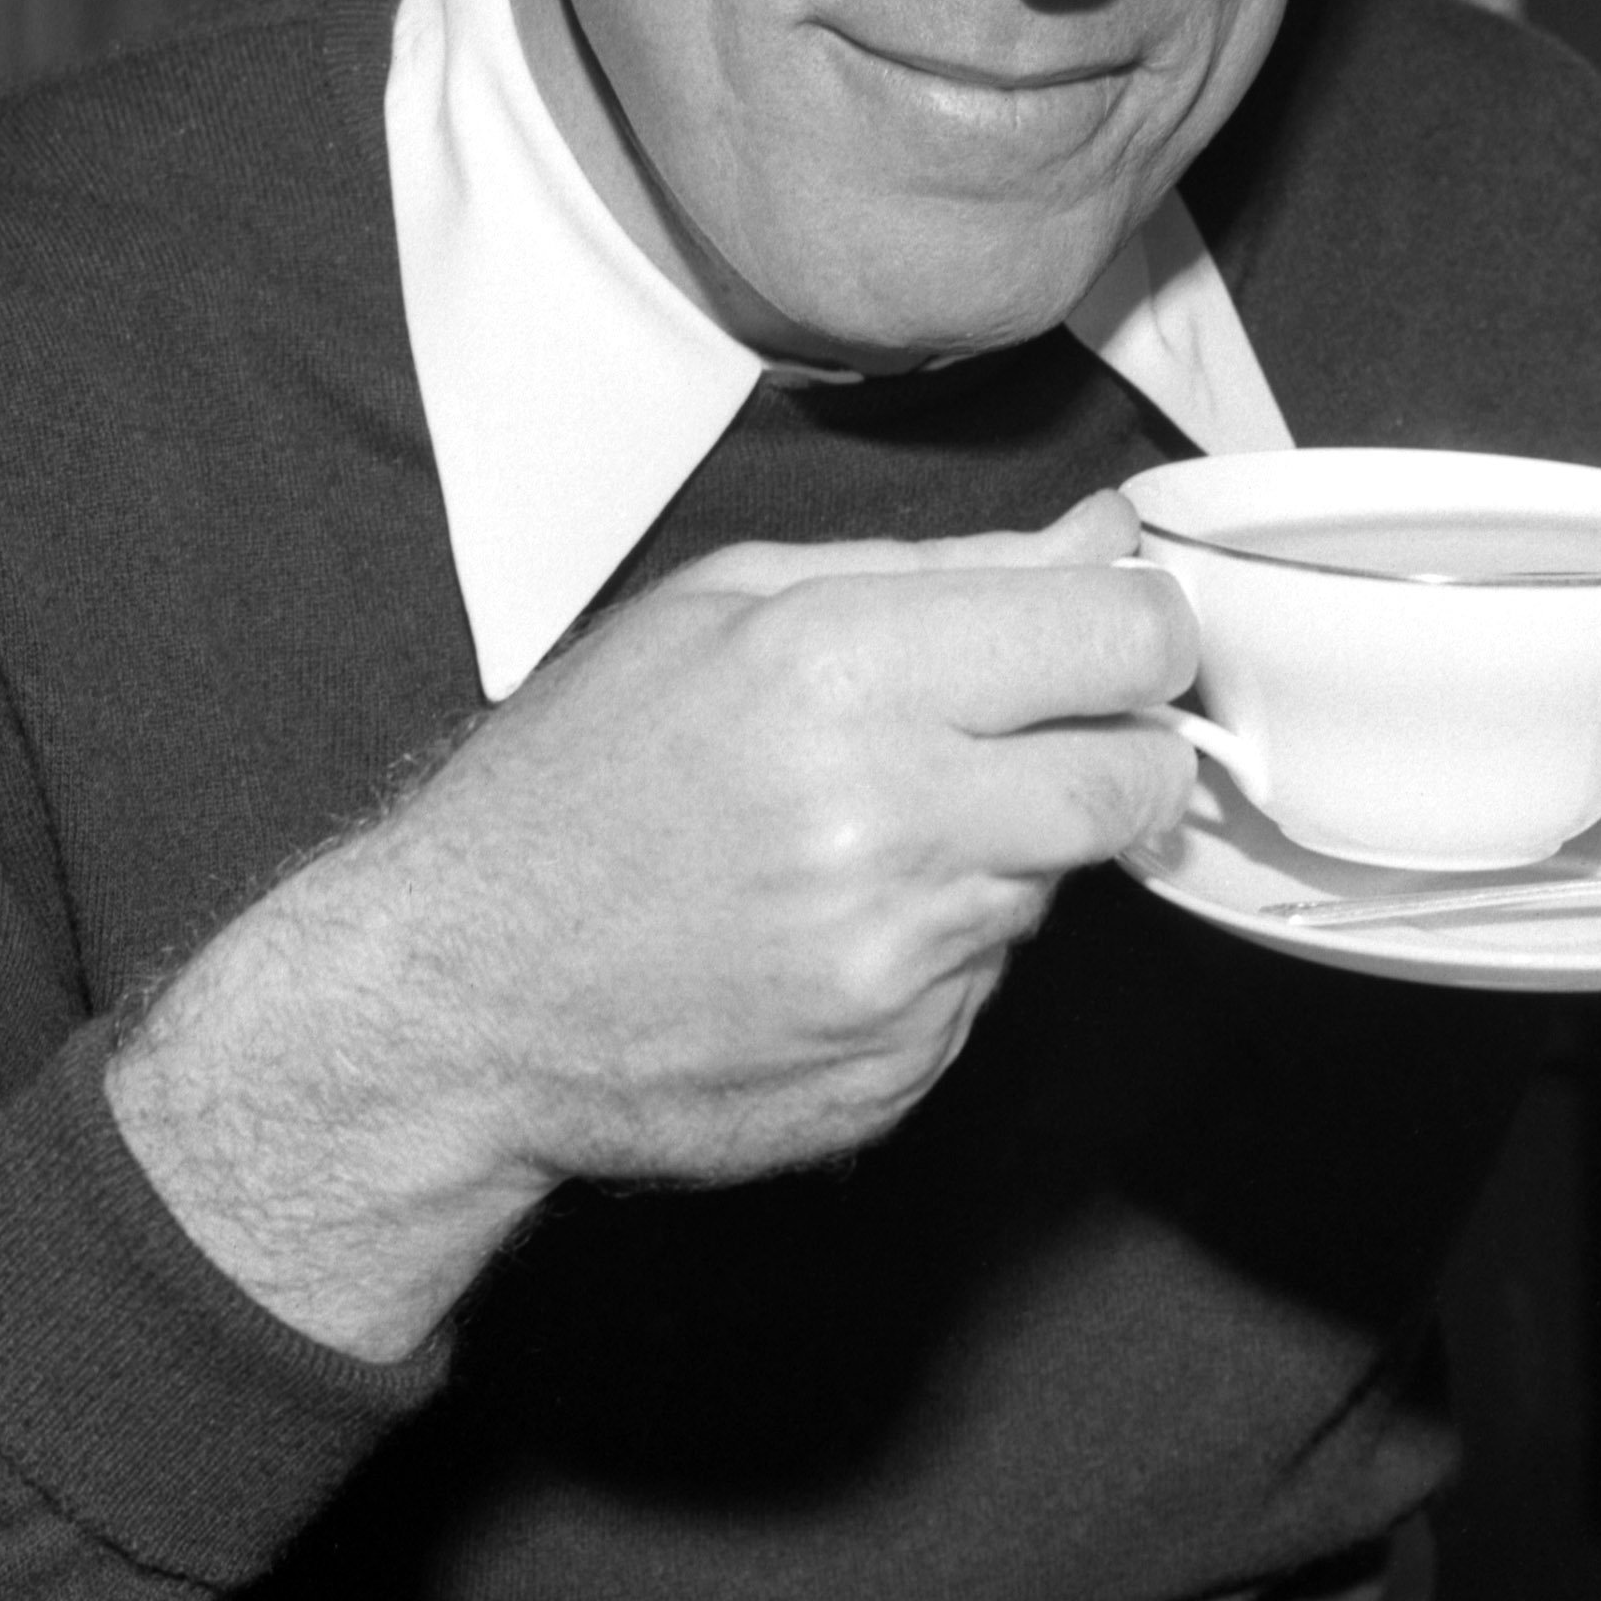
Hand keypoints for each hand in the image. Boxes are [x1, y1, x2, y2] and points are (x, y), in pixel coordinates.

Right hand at [107, 496, 1193, 1351]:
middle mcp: (890, 819)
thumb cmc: (577, 781)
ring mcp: (901, 960)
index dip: (1142, 631)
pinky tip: (824, 931)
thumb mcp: (723, 608)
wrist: (458, 999)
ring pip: (1058, 881)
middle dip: (1108, 749)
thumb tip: (1106, 537)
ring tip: (861, 839)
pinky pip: (987, 983)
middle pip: (1136, 776)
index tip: (1116, 639)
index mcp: (841, 668)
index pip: (1124, 635)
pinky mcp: (902, 1064)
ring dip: (1002, 851)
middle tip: (1023, 743)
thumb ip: (938, 568)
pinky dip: (936, 949)